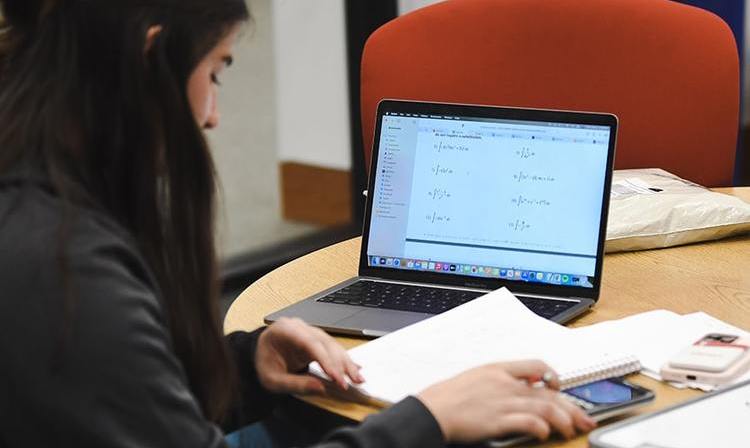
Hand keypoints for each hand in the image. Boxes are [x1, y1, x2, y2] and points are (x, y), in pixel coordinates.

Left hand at [255, 317, 363, 394]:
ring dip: (347, 363)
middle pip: (325, 343)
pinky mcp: (317, 339)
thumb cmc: (264, 363)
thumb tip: (321, 388)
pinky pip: (333, 348)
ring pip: (333, 344)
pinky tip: (355, 369)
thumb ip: (295, 384)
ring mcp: (310, 331)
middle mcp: (300, 326)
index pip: (310, 343)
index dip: (326, 360)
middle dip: (340, 364)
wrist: (260, 352)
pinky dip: (344, 360)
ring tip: (358, 379)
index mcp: (285, 330)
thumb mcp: (272, 379)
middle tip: (350, 382)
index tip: (336, 377)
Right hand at [416, 360, 595, 443]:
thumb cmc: (448, 397)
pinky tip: (546, 433)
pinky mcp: (498, 421)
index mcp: (498, 369)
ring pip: (545, 407)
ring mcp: (502, 401)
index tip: (560, 388)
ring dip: (563, 420)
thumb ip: (498, 379)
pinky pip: (529, 422)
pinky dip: (542, 427)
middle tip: (584, 419)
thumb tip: (520, 384)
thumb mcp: (475, 377)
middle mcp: (504, 383)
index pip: (536, 365)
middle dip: (571, 407)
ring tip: (570, 430)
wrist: (431, 410)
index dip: (554, 377)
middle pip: (548, 391)